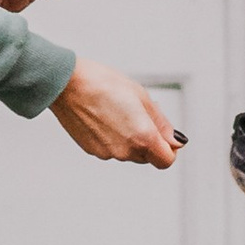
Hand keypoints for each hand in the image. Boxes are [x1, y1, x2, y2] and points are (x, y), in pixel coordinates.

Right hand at [51, 58, 184, 166]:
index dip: (169, 148)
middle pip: (147, 157)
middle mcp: (126, 151)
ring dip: (129, 139)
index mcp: (143, 137)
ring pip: (128, 153)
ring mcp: (107, 153)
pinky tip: (104, 117)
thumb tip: (176, 141)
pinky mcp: (92, 150)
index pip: (166, 160)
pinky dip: (112, 138)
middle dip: (148, 141)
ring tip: (117, 112)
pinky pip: (111, 149)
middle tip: (137, 114)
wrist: (68, 85)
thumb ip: (161, 124)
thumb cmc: (104, 84)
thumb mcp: (141, 97)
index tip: (163, 134)